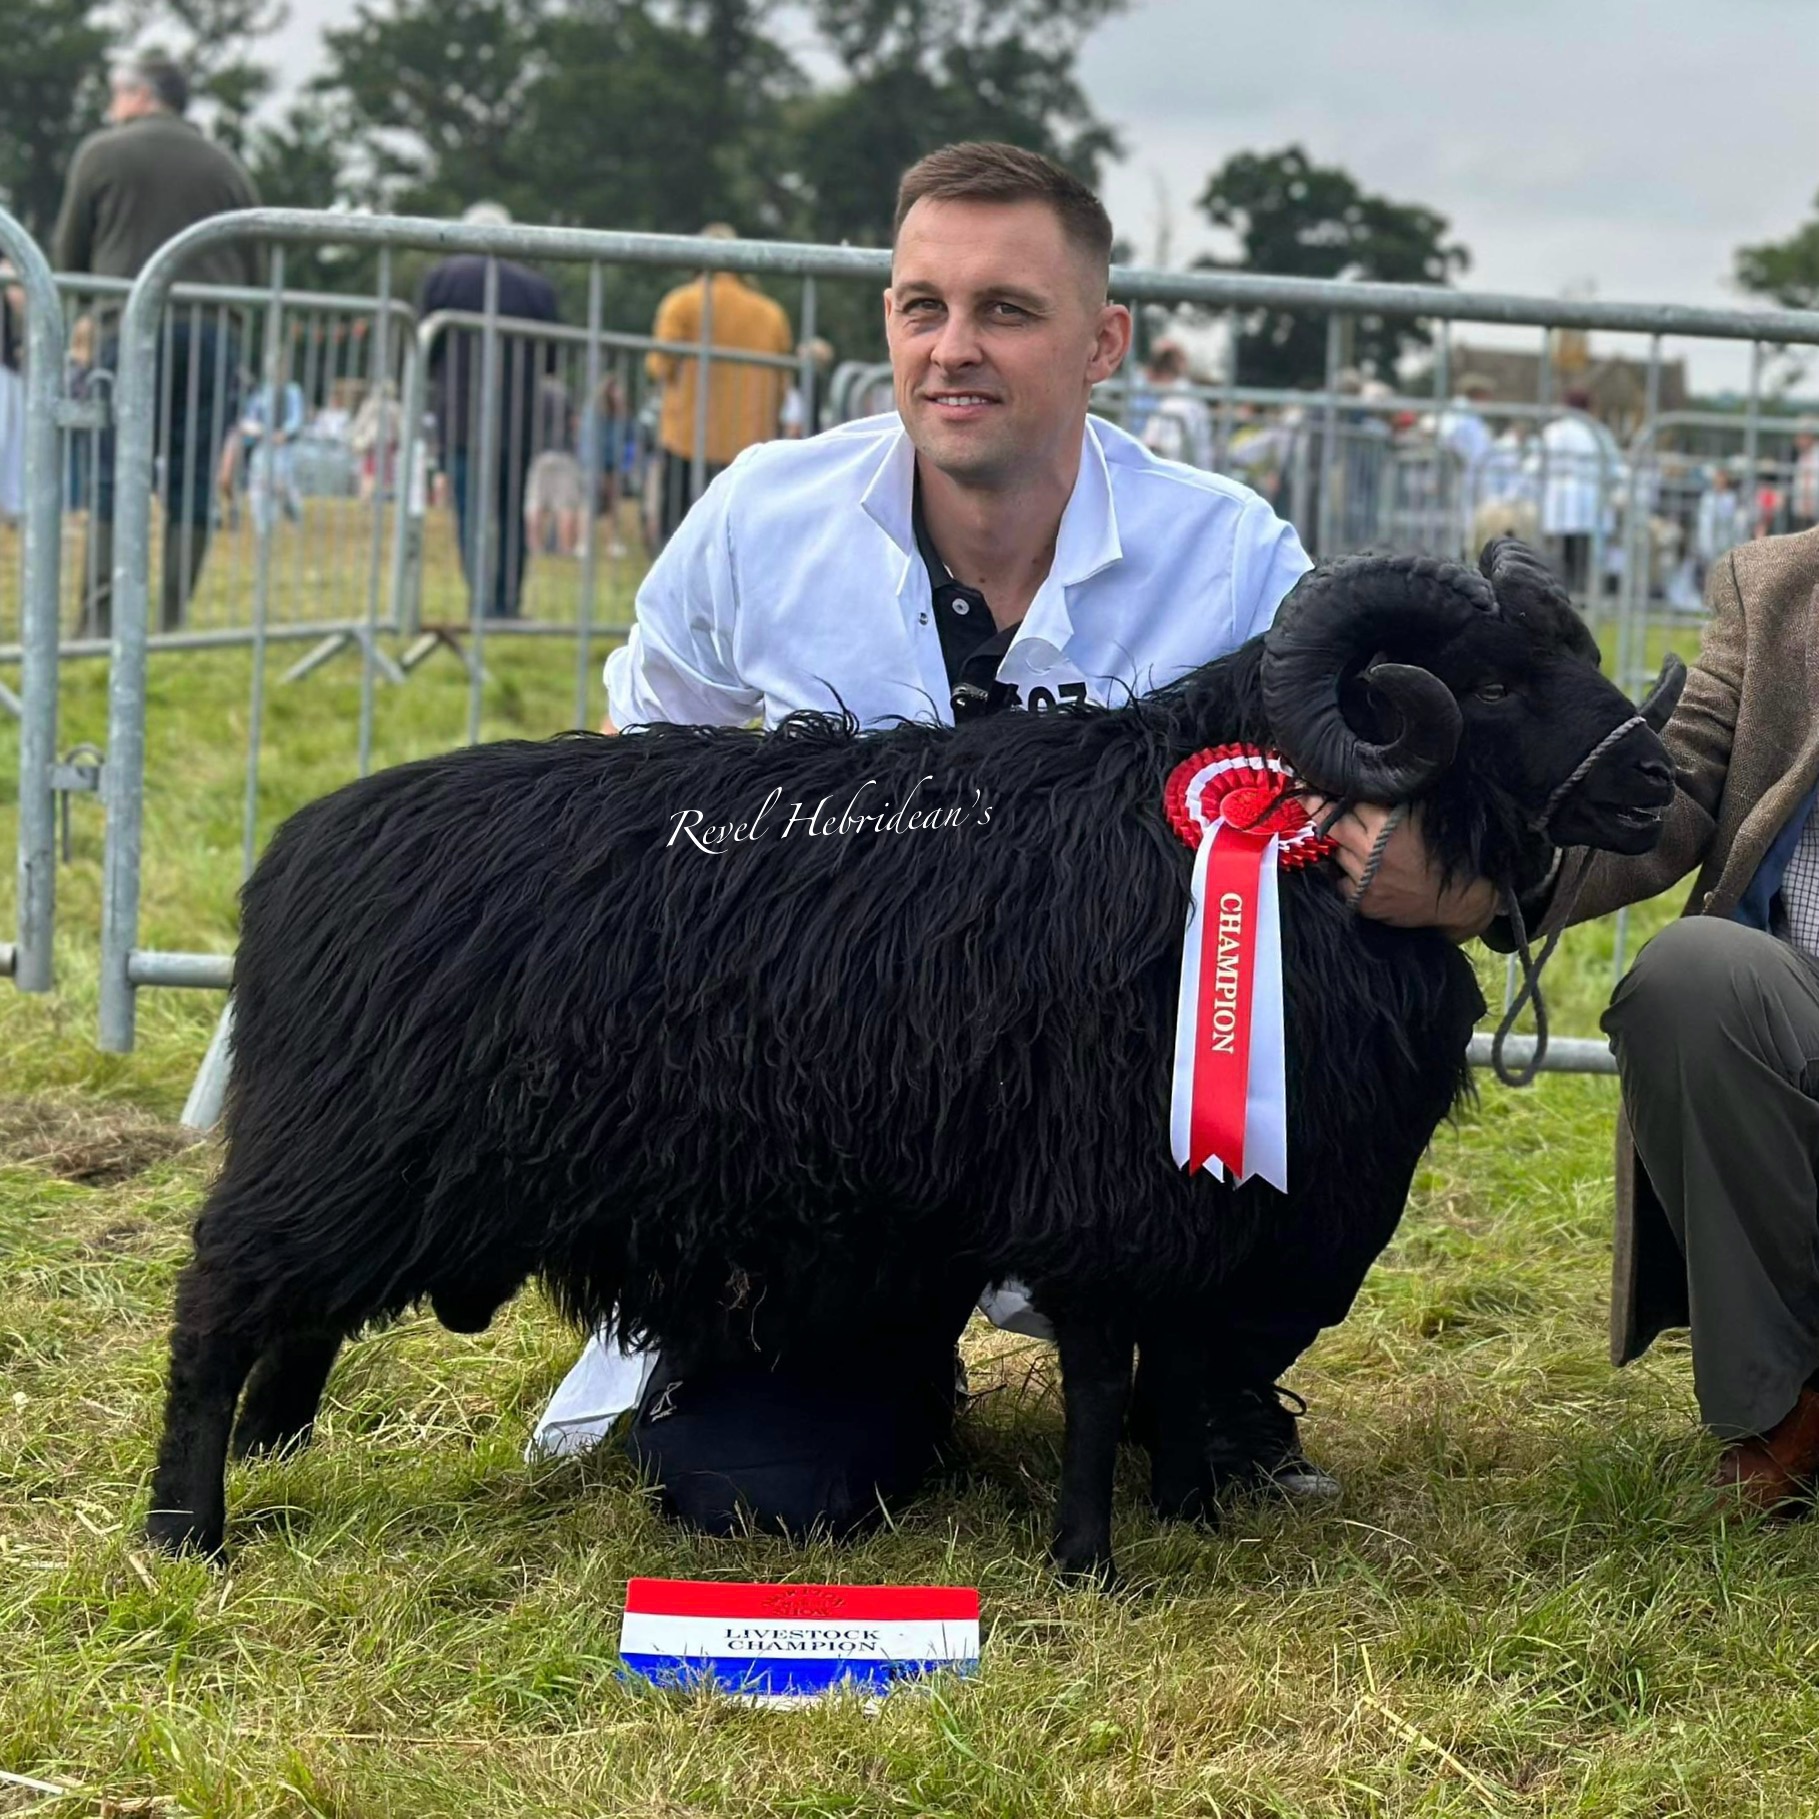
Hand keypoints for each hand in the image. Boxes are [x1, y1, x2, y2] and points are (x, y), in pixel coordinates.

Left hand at [1304, 797, 1497, 942]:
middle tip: (1304, 796)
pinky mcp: (1361, 901)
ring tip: (1330, 829)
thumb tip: (1364, 786)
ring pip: (1333, 851)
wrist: (1457, 901)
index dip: (1338, 790)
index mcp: (1389, 826)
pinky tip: (1346, 863)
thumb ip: (1393, 804)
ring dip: (1333, 840)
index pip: (1352, 800)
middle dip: (1317, 807)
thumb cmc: (1443, 855)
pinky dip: (1339, 870)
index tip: (1321, 781)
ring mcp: (1364, 878)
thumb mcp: (1423, 819)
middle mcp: (1372, 851)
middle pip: (1333, 822)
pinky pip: (1337, 879)